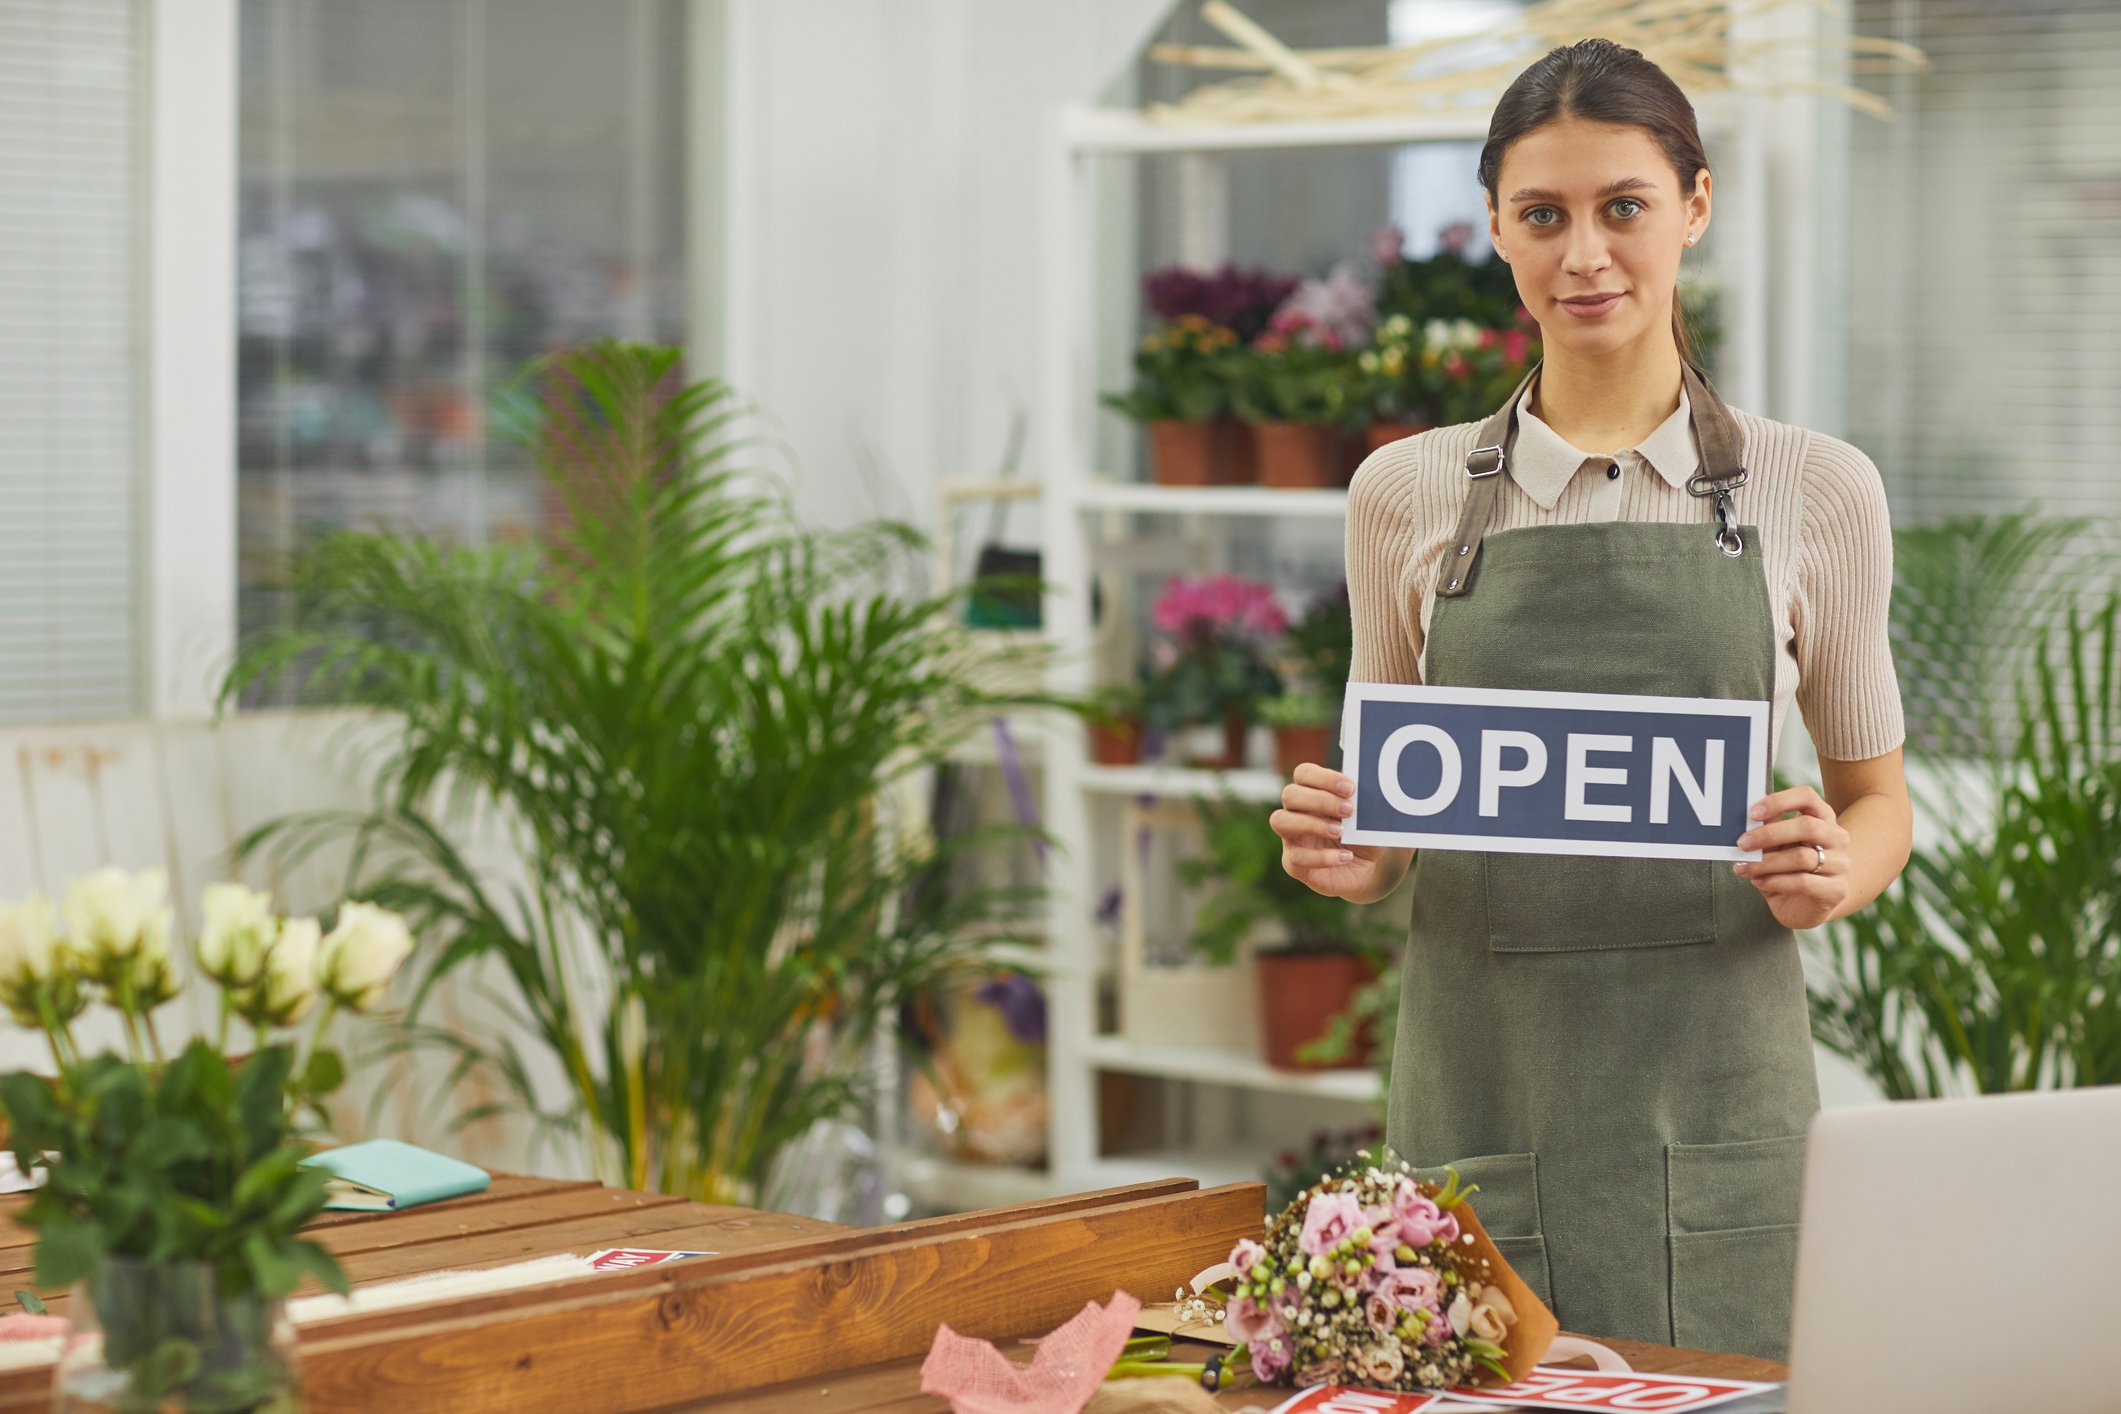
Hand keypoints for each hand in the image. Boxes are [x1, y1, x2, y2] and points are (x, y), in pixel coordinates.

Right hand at [1271, 763, 1388, 900]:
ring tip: (1340, 832)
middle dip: (1320, 800)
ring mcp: (1291, 838)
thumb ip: (1362, 801)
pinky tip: (1345, 857)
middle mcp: (1295, 812)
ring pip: (1280, 821)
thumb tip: (1366, 788)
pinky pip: (1297, 858)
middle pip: (1290, 794)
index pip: (1304, 773)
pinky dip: (1323, 857)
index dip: (1324, 778)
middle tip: (1348, 810)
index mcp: (1311, 792)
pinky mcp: (1293, 864)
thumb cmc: (1362, 835)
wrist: (1366, 868)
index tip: (1350, 789)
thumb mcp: (1367, 816)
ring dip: (1312, 824)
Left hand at [1733, 784, 1852, 928]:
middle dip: (1769, 834)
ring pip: (1802, 856)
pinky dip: (1775, 882)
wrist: (1806, 906)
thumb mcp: (1774, 848)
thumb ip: (1767, 831)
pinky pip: (1803, 882)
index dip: (1779, 801)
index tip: (1752, 813)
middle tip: (1742, 843)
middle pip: (1808, 826)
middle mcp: (1837, 838)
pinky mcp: (1837, 890)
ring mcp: (1841, 864)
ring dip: (1766, 862)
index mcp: (1822, 818)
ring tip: (1744, 868)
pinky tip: (1758, 882)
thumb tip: (1748, 819)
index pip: (1807, 797)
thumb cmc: (1787, 870)